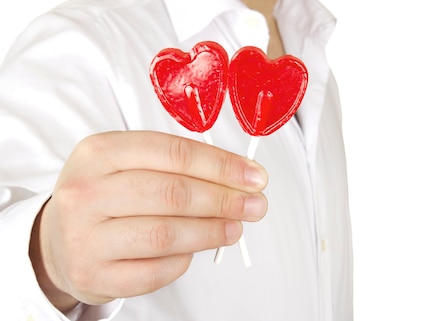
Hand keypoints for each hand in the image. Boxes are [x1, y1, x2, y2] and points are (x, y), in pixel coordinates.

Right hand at [28, 131, 267, 311]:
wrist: (58, 241)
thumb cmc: (107, 197)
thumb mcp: (130, 165)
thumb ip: (180, 166)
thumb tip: (243, 179)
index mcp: (99, 152)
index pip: (173, 153)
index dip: (221, 165)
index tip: (254, 177)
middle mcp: (85, 192)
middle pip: (172, 193)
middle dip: (223, 199)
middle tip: (255, 205)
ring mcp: (84, 237)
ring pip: (165, 234)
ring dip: (211, 231)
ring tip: (235, 228)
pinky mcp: (93, 275)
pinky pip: (154, 272)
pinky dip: (184, 261)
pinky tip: (195, 251)